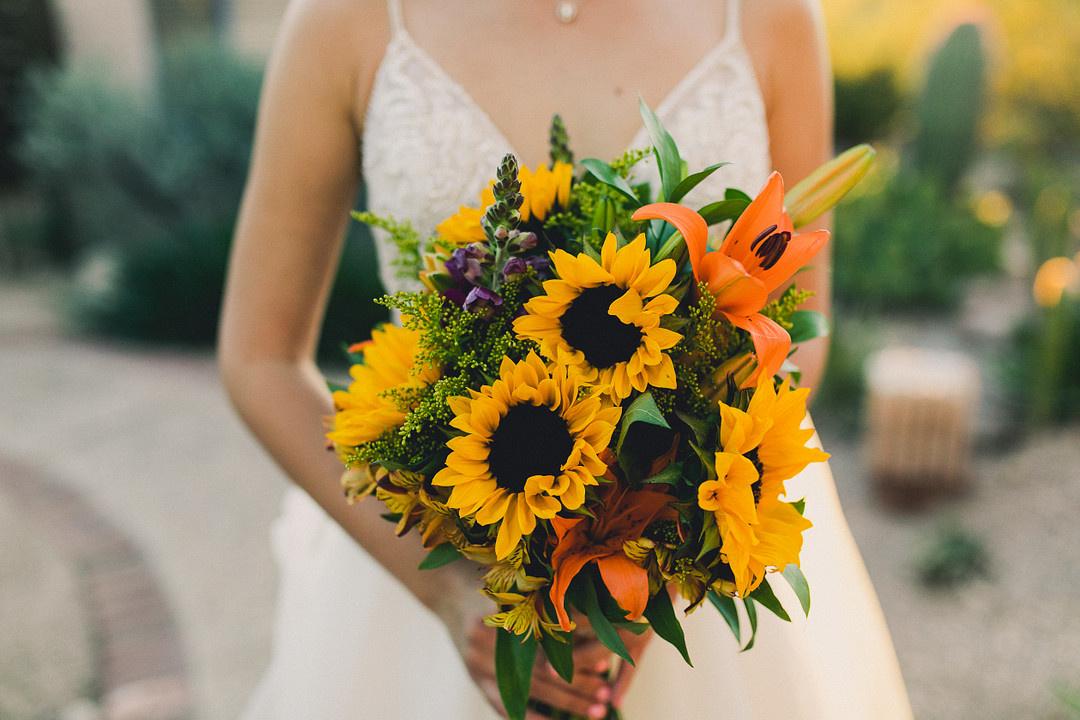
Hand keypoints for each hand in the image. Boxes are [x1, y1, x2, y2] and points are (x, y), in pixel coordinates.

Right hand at [434, 568, 651, 716]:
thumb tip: (590, 622)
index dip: (575, 656)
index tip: (604, 665)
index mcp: (501, 616)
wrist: (447, 592)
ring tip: (596, 712)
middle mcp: (486, 643)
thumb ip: (543, 603)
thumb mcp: (514, 586)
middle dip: (576, 687)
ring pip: (526, 692)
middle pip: (539, 673)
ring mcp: (477, 664)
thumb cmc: (490, 584)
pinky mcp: (474, 679)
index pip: (545, 643)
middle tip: (606, 696)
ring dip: (563, 705)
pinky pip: (501, 704)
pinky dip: (529, 717)